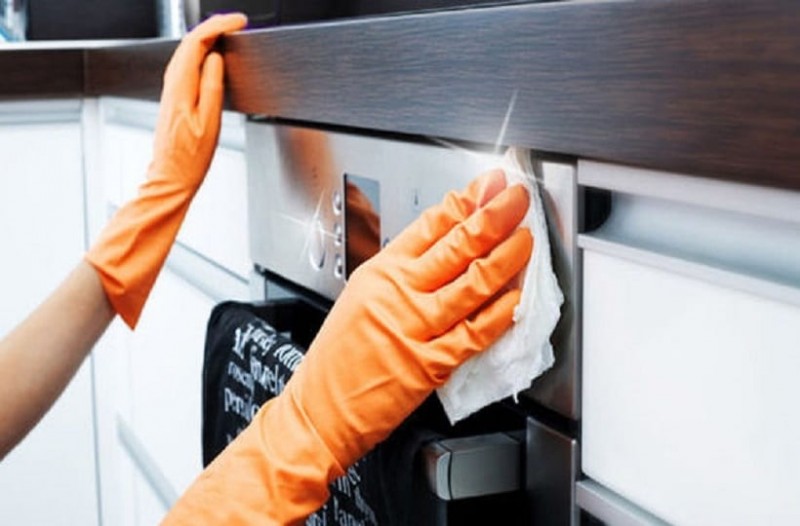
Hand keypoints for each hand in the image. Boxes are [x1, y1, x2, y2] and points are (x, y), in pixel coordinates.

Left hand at [152, 13, 247, 192]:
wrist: (170, 178)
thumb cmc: (190, 159)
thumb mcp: (209, 123)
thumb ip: (212, 86)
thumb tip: (215, 59)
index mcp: (180, 88)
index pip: (197, 43)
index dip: (218, 26)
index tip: (237, 22)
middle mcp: (171, 85)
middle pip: (189, 42)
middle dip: (213, 26)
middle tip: (236, 22)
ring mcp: (171, 90)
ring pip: (187, 51)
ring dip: (207, 37)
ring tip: (226, 32)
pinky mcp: (174, 97)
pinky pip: (186, 64)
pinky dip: (200, 52)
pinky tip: (210, 55)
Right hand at [165, 169, 532, 524]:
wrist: (320, 408)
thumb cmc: (337, 357)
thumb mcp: (359, 296)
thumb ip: (400, 271)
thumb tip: (444, 244)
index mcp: (380, 273)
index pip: (431, 224)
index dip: (467, 199)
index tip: (489, 184)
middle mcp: (399, 294)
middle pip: (457, 244)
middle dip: (495, 215)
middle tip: (517, 198)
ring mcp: (415, 328)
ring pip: (473, 283)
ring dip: (507, 257)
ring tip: (527, 239)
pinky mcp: (429, 364)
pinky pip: (475, 333)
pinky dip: (501, 314)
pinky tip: (518, 298)